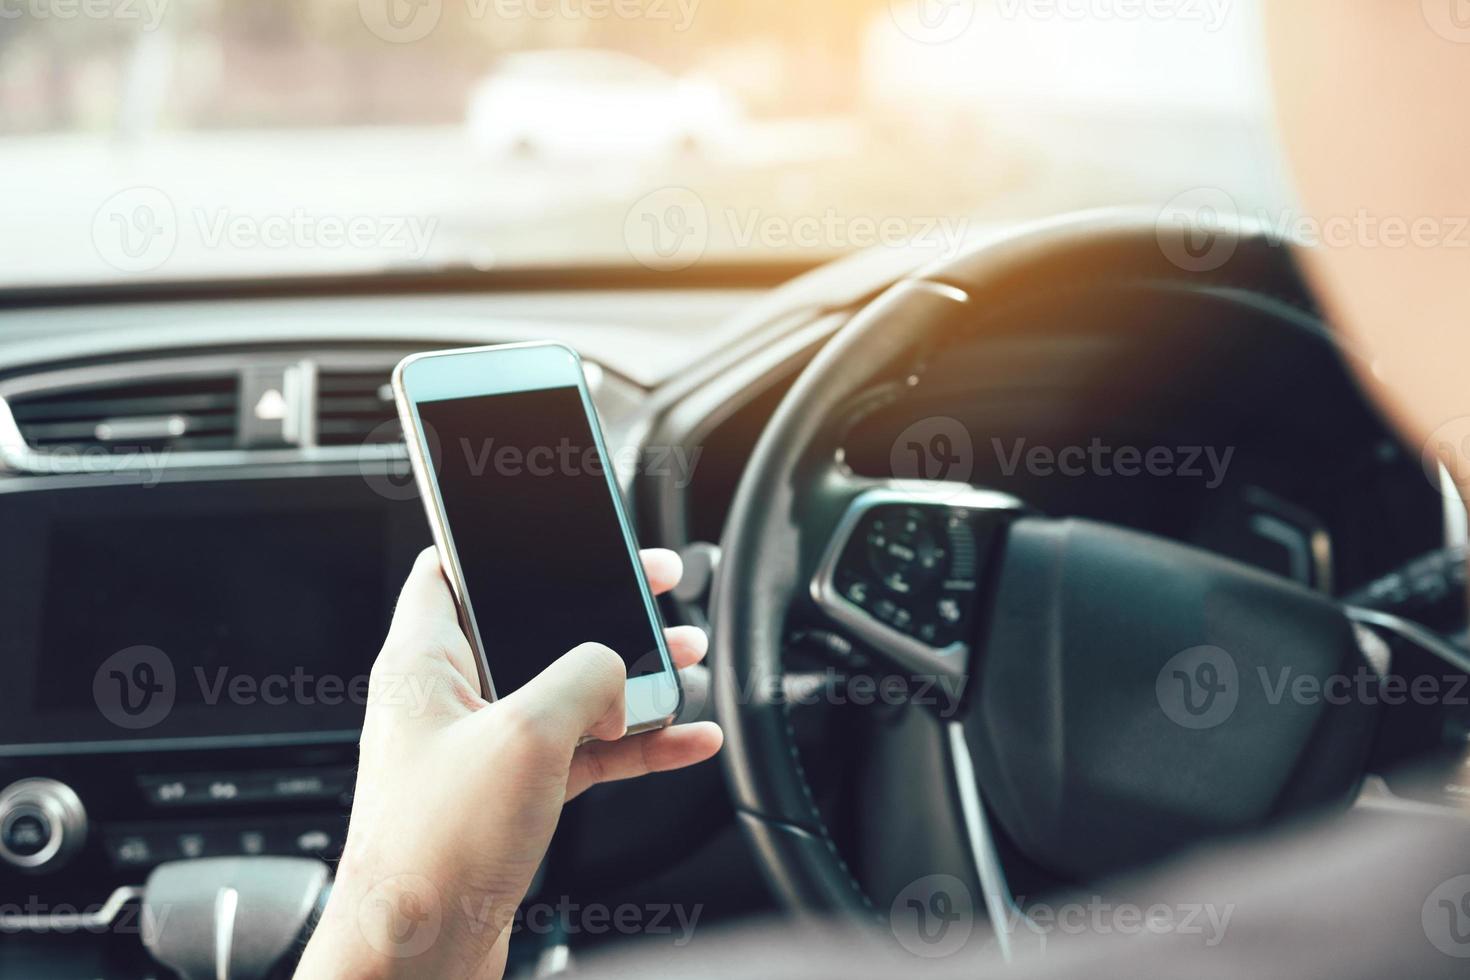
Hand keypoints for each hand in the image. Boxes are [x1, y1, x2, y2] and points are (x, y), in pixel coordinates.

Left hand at [296, 547, 721, 978]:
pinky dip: (635, 742)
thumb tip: (619, 667)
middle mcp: (449, 698)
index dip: (501, 537)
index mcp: (424, 660)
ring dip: (630, 676)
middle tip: (657, 583)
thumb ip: (583, 677)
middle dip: (602, 607)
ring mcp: (482, 749)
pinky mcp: (510, 797)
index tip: (558, 522)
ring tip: (687, 656)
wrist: (416, 959)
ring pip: (568, 689)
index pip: (451, 567)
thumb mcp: (526, 734)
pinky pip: (585, 751)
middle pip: (533, 624)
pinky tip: (686, 739)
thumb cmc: (433, 851)